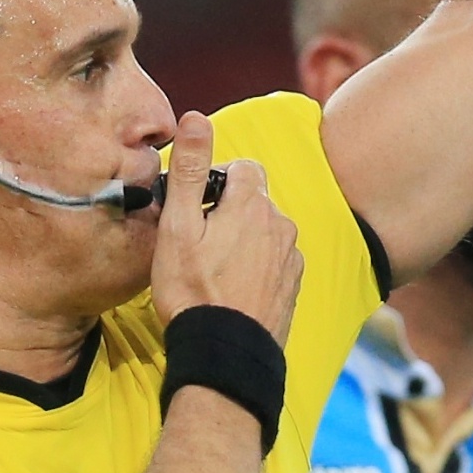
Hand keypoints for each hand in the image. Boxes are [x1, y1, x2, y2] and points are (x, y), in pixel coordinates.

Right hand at [149, 114, 301, 342]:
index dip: (215, 182)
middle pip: (254, 199)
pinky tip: (233, 290)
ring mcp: (292, 257)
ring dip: (244, 240)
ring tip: (215, 272)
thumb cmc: (193, 291)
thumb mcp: (178, 227)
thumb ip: (189, 169)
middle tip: (198, 245)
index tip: (194, 211)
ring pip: (265, 230)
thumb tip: (195, 118)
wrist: (224, 354)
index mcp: (253, 204)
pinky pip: (275, 260)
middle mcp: (281, 224)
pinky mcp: (294, 285)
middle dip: (229, 212)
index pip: (242, 167)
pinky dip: (257, 268)